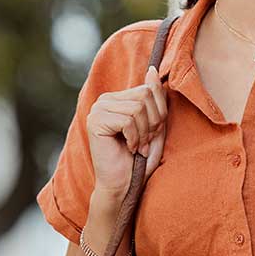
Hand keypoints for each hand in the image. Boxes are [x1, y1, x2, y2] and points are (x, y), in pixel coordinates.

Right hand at [86, 65, 167, 197]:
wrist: (123, 185)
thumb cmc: (139, 159)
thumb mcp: (155, 125)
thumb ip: (155, 99)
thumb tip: (153, 70)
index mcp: (118, 98)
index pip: (149, 89)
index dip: (159, 114)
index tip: (151, 135)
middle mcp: (105, 100)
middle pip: (145, 95)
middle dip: (152, 123)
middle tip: (144, 142)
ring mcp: (98, 109)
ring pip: (137, 108)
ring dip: (143, 133)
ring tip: (137, 147)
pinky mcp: (95, 121)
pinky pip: (128, 120)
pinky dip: (134, 138)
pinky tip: (128, 149)